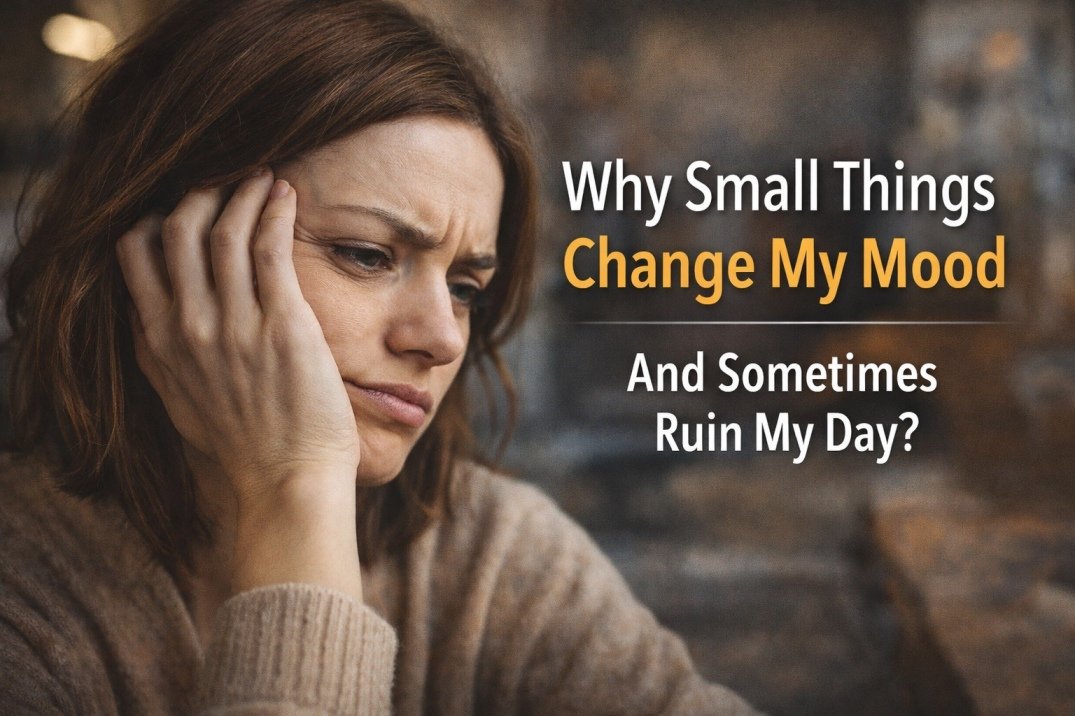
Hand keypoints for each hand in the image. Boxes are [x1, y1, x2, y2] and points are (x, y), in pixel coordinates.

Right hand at [117, 171, 363, 597]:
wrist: (283, 487)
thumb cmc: (244, 450)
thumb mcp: (181, 403)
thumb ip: (165, 357)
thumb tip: (155, 321)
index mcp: (157, 345)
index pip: (134, 254)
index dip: (155, 217)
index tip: (182, 203)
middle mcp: (186, 328)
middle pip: (177, 230)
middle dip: (200, 192)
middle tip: (227, 179)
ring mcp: (233, 325)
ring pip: (224, 230)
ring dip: (243, 193)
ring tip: (263, 177)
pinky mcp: (282, 325)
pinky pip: (269, 248)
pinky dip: (273, 212)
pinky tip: (285, 194)